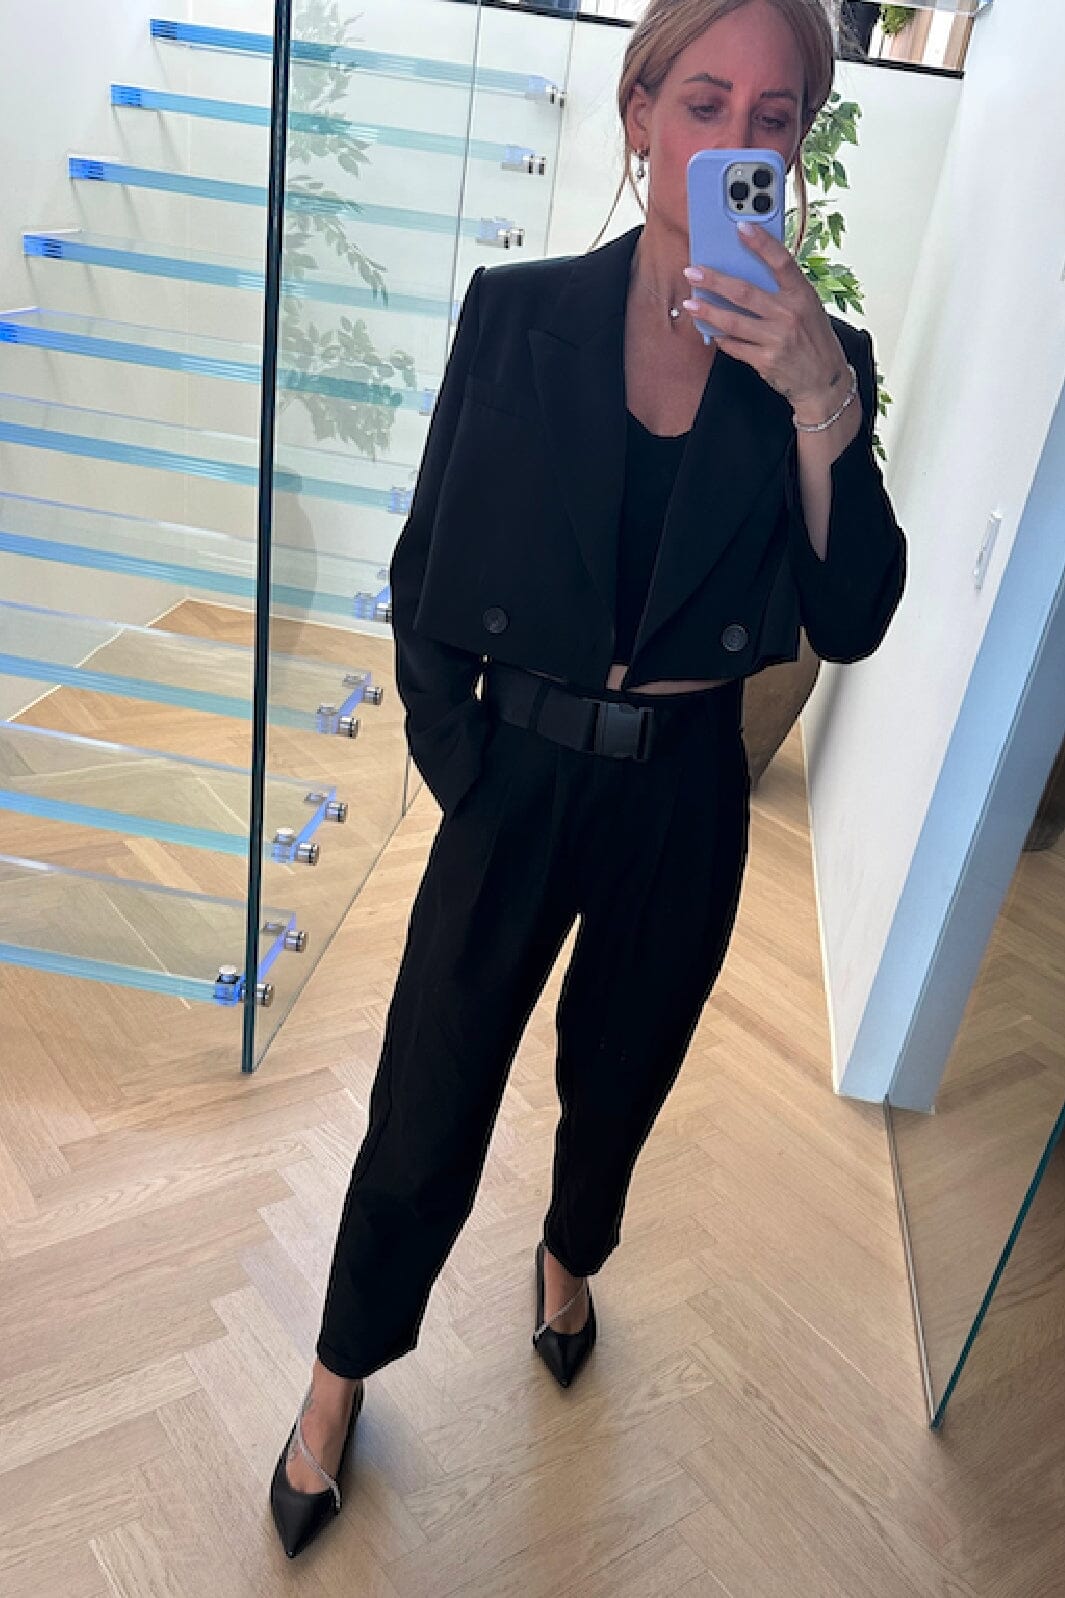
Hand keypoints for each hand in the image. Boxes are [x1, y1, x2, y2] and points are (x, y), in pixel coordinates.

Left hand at [681, 223, 853, 421]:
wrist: (824, 382)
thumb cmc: (814, 340)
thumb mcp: (809, 308)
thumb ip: (784, 291)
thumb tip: (748, 272)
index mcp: (803, 295)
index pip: (781, 262)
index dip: (761, 243)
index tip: (741, 227)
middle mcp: (790, 315)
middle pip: (745, 292)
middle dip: (714, 281)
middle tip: (693, 272)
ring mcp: (777, 339)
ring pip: (733, 321)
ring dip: (708, 311)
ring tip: (691, 303)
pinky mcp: (765, 361)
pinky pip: (735, 346)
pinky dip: (721, 338)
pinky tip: (710, 330)